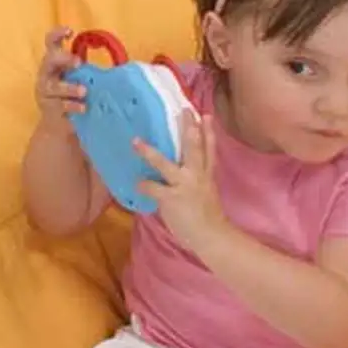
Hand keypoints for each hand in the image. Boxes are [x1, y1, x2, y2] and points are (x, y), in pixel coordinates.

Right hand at [34, 26, 87, 129]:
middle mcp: (47, 74)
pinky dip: (72, 106)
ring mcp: (45, 92)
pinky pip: (59, 106)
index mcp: (56, 62)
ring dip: (69, 88)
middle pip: (49, 60)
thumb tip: (124, 64)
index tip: (70, 32)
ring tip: (84, 91)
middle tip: (78, 62)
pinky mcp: (49, 109)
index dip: (57, 34)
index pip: (51, 43)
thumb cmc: (75, 96)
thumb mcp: (83, 80)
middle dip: (63, 59)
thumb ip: (94, 71)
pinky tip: (83, 108)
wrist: (61, 126)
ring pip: (54, 86)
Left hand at [133, 112, 227, 253]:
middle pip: (194, 148)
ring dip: (150, 152)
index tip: (204, 113)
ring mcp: (185, 186)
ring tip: (136, 142)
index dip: (208, 131)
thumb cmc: (207, 218)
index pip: (209, 149)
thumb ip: (197, 180)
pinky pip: (154, 189)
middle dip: (188, 129)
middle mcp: (198, 176)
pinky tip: (136, 182)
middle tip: (183, 110)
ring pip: (166, 164)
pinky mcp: (173, 199)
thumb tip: (183, 172)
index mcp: (207, 175)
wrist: (212, 236)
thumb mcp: (207, 193)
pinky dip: (144, 185)